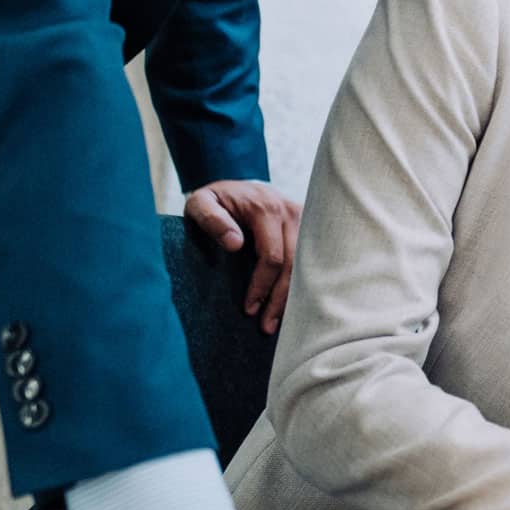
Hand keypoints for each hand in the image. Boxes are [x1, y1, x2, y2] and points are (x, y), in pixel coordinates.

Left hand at [184, 180, 301, 333]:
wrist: (237, 183)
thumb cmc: (215, 199)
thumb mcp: (200, 203)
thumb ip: (212, 219)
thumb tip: (235, 244)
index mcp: (266, 209)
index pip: (271, 256)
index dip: (261, 286)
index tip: (248, 309)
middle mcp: (290, 212)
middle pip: (294, 264)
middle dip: (280, 298)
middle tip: (266, 326)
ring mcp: (304, 218)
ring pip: (306, 264)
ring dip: (293, 295)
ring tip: (279, 322)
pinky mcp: (309, 226)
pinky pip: (310, 258)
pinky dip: (302, 282)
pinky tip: (293, 302)